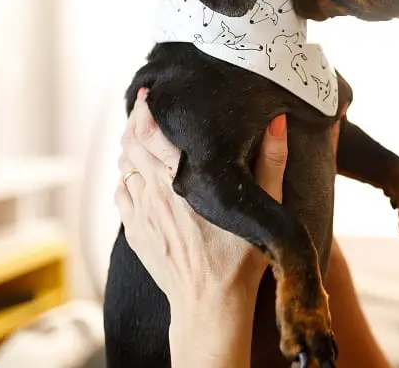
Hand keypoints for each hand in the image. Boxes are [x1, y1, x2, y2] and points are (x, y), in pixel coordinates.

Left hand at [114, 87, 288, 312]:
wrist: (209, 305)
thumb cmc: (240, 258)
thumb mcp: (263, 207)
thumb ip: (271, 161)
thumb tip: (277, 123)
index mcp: (184, 181)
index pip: (150, 133)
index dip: (144, 109)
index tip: (148, 94)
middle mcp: (154, 193)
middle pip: (129, 145)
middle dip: (135, 123)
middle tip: (146, 108)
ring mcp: (139, 214)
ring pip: (123, 168)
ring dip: (130, 150)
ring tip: (144, 138)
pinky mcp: (134, 232)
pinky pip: (121, 194)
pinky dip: (127, 178)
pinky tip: (139, 176)